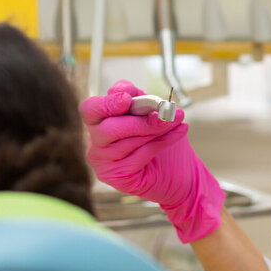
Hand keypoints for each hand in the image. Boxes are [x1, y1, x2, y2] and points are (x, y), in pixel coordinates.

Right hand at [83, 80, 224, 242]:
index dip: (107, 104)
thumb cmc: (159, 136)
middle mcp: (96, 144)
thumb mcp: (148, 110)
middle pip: (108, 129)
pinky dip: (163, 141)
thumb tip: (125, 92)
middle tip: (165, 112)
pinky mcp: (119, 178)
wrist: (180, 170)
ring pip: (127, 143)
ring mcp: (104, 164)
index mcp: (98, 122)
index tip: (128, 99)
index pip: (90, 110)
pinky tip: (179, 132)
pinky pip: (140, 156)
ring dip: (156, 129)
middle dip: (139, 121)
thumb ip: (137, 98)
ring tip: (177, 120)